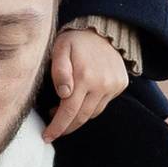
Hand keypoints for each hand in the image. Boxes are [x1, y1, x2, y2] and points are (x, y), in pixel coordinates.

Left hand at [42, 24, 128, 142]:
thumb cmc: (74, 40)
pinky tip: (80, 101)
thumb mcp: (60, 49)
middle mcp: (102, 83)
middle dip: (65, 127)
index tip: (46, 137)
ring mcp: (114, 85)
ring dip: (77, 118)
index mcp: (85, 76)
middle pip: (81, 117)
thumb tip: (63, 94)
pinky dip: (90, 108)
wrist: (101, 29)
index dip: (57, 127)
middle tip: (53, 130)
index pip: (69, 111)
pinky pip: (102, 105)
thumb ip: (59, 71)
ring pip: (93, 113)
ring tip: (62, 112)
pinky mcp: (121, 84)